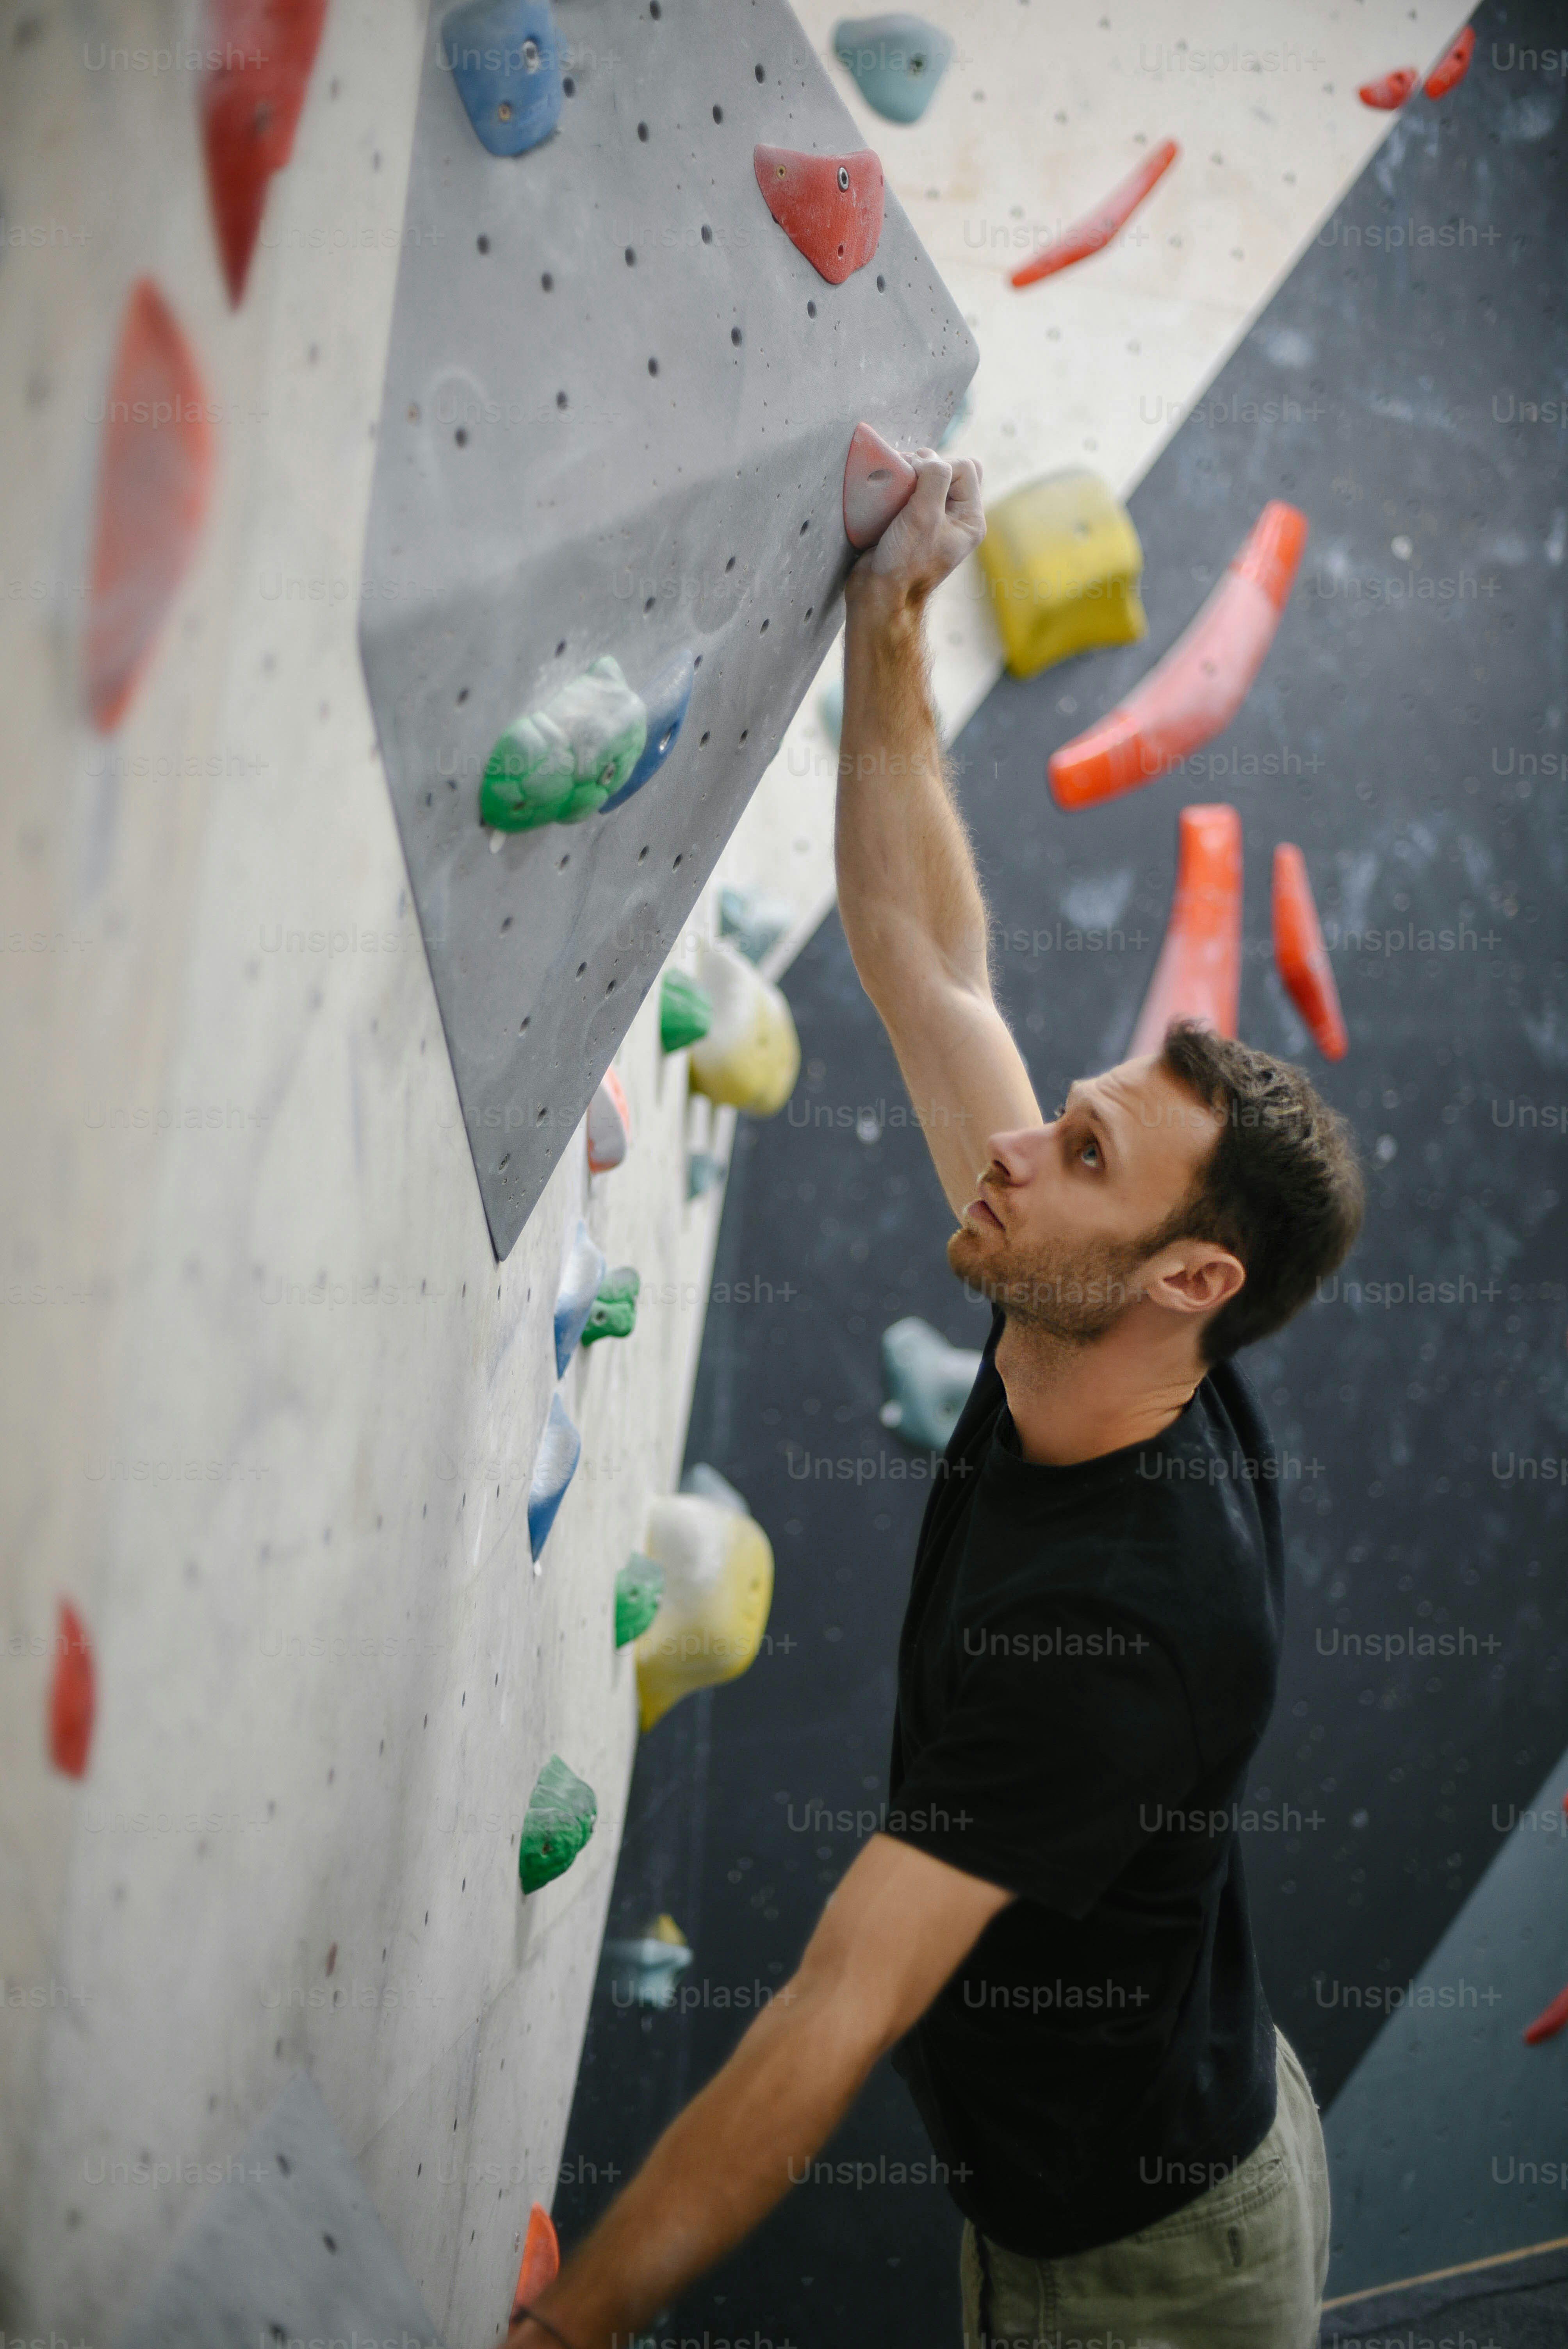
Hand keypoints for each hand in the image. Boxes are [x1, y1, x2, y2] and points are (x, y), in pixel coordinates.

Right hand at [847, 449, 984, 611]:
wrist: (879, 596)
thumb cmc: (905, 561)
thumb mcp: (924, 515)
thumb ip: (934, 478)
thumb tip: (927, 457)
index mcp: (970, 519)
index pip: (966, 468)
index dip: (939, 465)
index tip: (912, 477)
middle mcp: (956, 518)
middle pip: (951, 469)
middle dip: (926, 465)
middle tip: (903, 476)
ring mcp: (935, 521)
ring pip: (930, 479)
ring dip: (911, 474)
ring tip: (892, 482)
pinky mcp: (912, 523)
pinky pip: (912, 492)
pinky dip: (900, 487)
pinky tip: (887, 492)